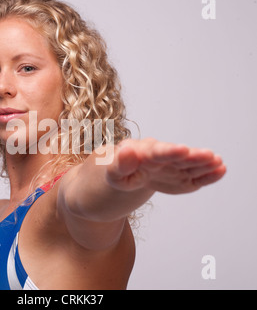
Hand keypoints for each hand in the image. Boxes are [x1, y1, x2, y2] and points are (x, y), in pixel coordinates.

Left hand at [106, 138, 225, 194]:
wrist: (115, 182)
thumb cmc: (112, 177)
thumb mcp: (111, 174)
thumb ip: (119, 164)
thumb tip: (127, 150)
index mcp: (141, 153)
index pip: (156, 152)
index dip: (169, 152)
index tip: (183, 149)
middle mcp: (159, 156)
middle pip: (177, 156)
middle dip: (192, 156)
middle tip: (209, 156)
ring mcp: (170, 167)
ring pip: (188, 165)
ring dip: (203, 164)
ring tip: (218, 163)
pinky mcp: (178, 178)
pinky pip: (193, 177)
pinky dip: (206, 175)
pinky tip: (219, 170)